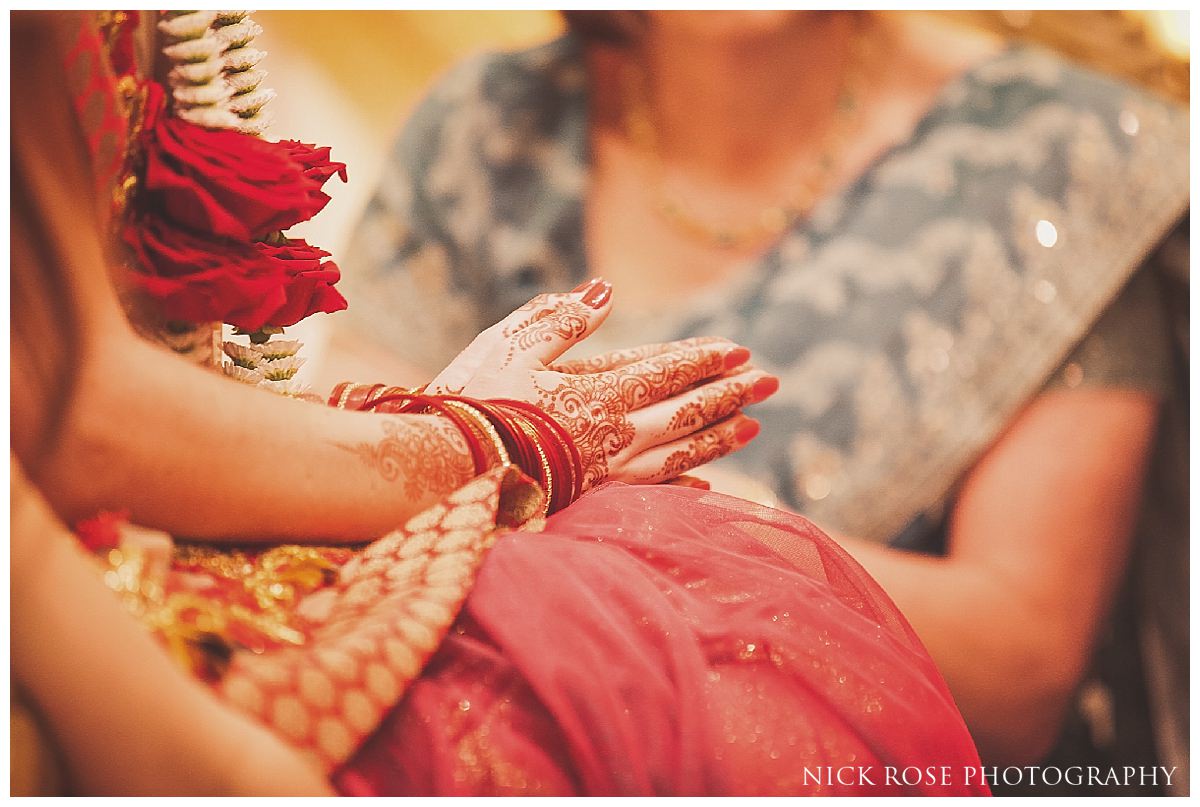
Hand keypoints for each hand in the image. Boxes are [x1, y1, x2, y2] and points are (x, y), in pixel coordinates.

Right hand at [428, 279, 777, 490]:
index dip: (706, 361)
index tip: (741, 352)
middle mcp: (613, 435)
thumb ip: (559, 319)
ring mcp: (606, 472)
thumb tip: (604, 288)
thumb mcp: (508, 347)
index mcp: (596, 393)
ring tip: (751, 427)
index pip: (667, 373)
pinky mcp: (593, 500)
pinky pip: (653, 493)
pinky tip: (705, 484)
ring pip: (680, 453)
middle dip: (730, 395)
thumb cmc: (469, 405)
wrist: (441, 475)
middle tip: (771, 384)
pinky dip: (685, 485)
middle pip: (686, 412)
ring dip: (719, 438)